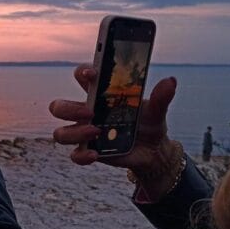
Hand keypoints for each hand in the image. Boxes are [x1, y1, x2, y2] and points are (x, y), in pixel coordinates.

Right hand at [50, 65, 177, 198]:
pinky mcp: (88, 151)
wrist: (154, 151)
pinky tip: (95, 154)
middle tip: (90, 111)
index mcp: (100, 95)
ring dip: (74, 132)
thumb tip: (170, 82)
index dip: (82, 72)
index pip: (82, 77)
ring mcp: (84, 132)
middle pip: (59, 106)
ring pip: (60, 132)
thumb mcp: (156, 110)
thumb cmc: (149, 123)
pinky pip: (74, 155)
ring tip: (96, 132)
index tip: (93, 74)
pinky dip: (81, 155)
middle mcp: (87, 112)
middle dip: (68, 108)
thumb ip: (160, 97)